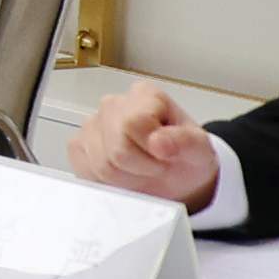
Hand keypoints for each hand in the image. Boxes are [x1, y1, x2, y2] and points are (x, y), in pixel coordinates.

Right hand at [70, 81, 222, 206]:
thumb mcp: (201, 150)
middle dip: (140, 167)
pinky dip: (107, 183)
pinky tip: (123, 176)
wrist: (177, 178)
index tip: (167, 156)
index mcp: (144, 96)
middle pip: (116, 147)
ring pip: (101, 164)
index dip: (152, 150)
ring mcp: (91, 125)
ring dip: (126, 178)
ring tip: (141, 172)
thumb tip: (159, 141)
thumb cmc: (185, 158)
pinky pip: (85, 171)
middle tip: (156, 167)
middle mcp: (113, 105)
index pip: (134, 123)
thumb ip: (185, 142)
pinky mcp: (78, 146)